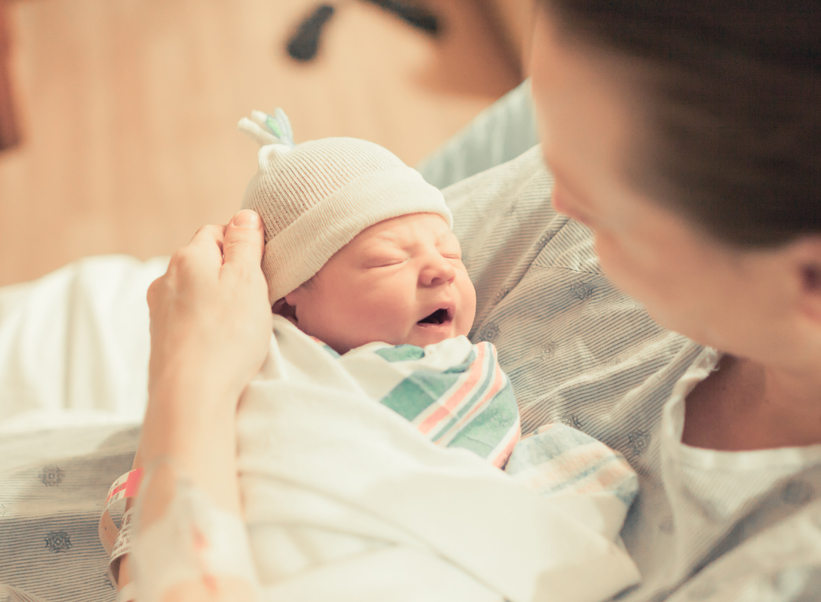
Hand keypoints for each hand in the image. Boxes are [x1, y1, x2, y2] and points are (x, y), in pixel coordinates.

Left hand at [146, 210, 271, 412]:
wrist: (191, 395)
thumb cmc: (225, 336)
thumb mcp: (247, 280)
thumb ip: (246, 244)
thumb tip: (245, 216)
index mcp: (188, 257)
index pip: (217, 232)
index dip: (242, 246)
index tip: (261, 269)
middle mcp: (166, 279)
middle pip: (204, 263)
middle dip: (229, 275)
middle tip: (256, 299)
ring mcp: (160, 311)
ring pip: (196, 292)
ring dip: (218, 301)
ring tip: (240, 326)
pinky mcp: (162, 340)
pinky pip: (190, 319)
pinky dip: (207, 325)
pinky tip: (222, 344)